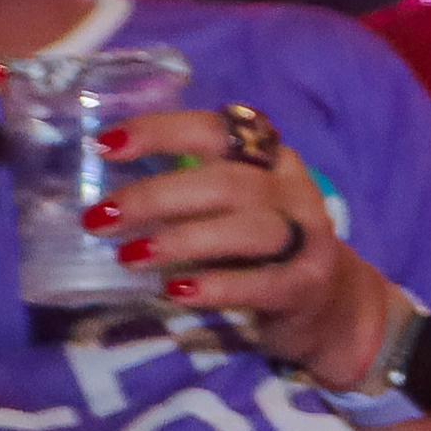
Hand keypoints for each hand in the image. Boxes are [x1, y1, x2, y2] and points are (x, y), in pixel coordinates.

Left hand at [92, 105, 400, 393]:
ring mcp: (307, 237)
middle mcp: (293, 190)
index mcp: (270, 159)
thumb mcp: (233, 206)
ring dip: (182, 240)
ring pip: (248, 229)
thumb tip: (102, 191)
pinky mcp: (307, 284)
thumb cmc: (259, 247)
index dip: (161, 132)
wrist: (330, 300)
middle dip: (156, 197)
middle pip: (228, 182)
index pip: (218, 130)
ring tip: (128, 257)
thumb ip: (187, 190)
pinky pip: (262, 282)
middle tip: (99, 218)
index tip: (105, 145)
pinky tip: (175, 290)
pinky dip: (216, 286)